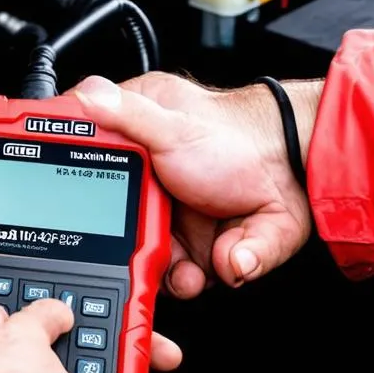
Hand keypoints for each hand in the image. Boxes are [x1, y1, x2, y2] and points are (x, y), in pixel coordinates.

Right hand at [72, 72, 321, 293]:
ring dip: (169, 275)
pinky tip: (218, 257)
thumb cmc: (240, 140)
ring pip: (148, 264)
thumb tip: (86, 95)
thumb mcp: (173, 125)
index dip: (80, 200)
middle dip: (131, 253)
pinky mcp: (198, 247)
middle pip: (114, 231)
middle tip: (150, 251)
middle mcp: (149, 185)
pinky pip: (184, 277)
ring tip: (187, 268)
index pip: (84, 174)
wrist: (297, 173)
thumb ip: (126, 114)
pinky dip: (201, 276)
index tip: (76, 217)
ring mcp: (173, 218)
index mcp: (133, 146)